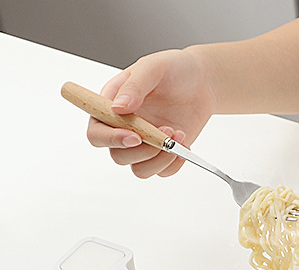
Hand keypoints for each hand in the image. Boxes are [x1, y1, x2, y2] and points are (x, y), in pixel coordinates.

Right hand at [87, 49, 216, 177]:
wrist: (201, 81)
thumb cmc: (173, 69)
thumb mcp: (153, 68)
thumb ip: (134, 86)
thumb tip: (117, 107)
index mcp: (111, 106)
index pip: (97, 132)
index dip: (111, 139)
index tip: (135, 136)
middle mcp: (124, 128)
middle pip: (118, 156)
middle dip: (143, 151)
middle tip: (166, 131)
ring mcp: (144, 143)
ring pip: (140, 169)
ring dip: (160, 159)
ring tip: (178, 135)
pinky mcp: (162, 152)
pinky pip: (162, 172)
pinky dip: (174, 164)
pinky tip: (184, 144)